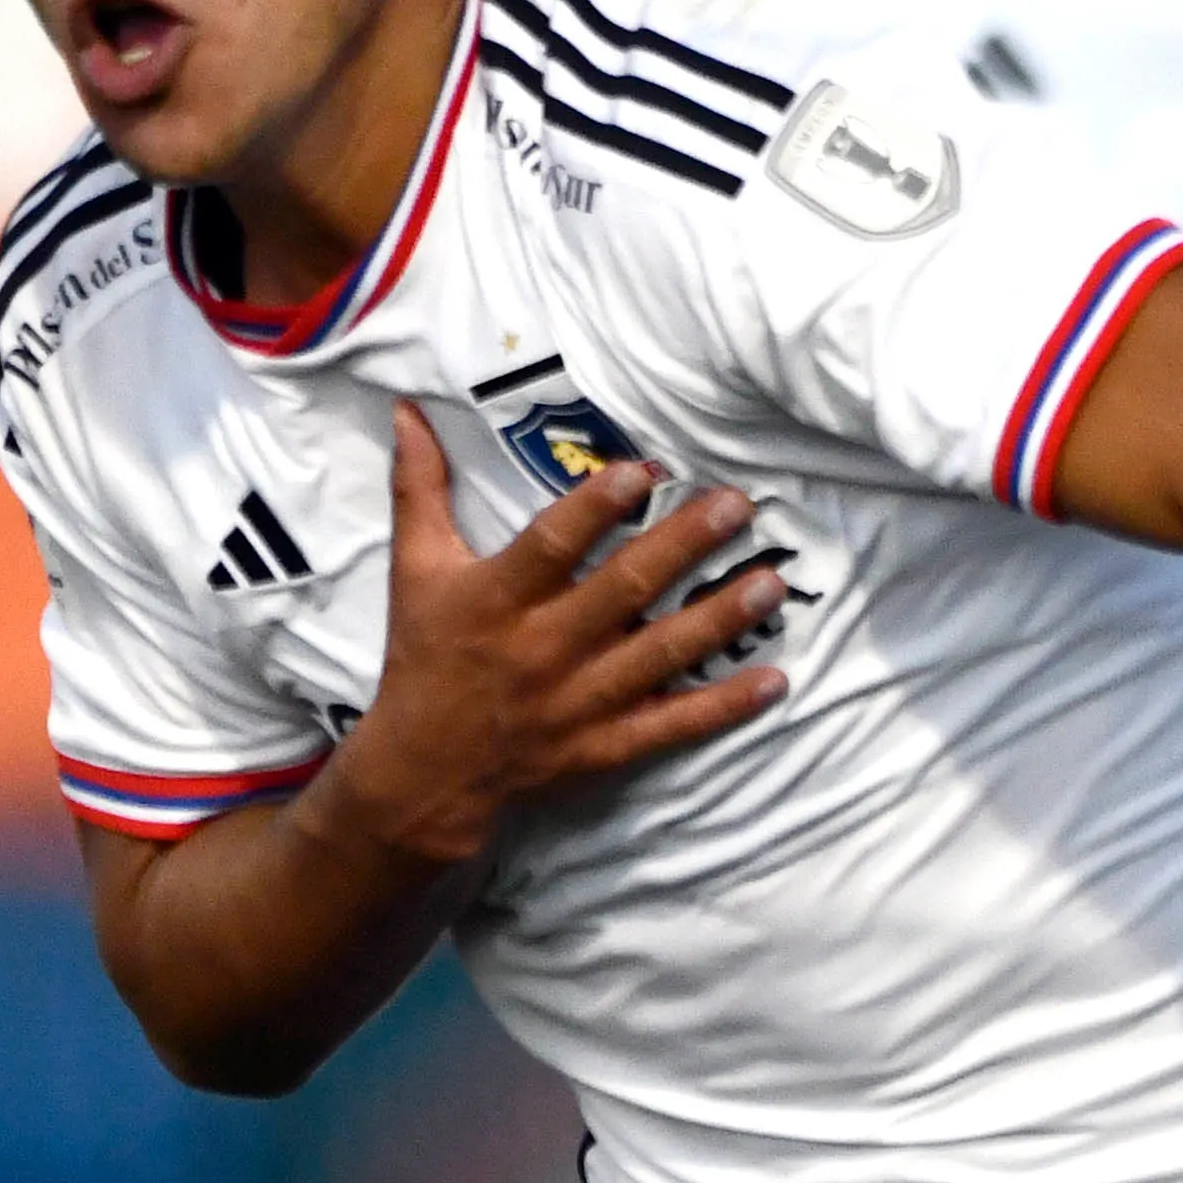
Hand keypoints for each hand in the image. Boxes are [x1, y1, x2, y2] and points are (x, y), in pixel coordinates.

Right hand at [327, 443, 784, 871]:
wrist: (424, 772)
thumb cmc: (424, 657)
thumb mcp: (415, 570)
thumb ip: (419, 488)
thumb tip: (408, 410)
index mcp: (497, 599)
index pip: (552, 545)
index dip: (597, 508)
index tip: (645, 471)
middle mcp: (543, 648)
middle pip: (623, 589)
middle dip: (684, 545)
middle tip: (738, 506)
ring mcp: (578, 702)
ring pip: (660, 654)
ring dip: (720, 619)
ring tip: (770, 583)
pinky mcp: (603, 746)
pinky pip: (671, 725)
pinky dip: (724, 706)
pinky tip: (774, 680)